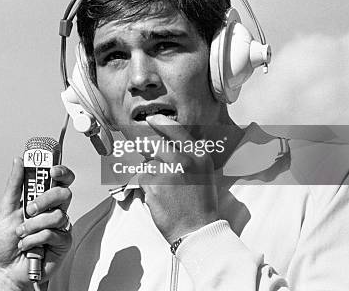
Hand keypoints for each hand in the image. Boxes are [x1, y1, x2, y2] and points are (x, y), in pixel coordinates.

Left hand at [0, 156, 74, 290]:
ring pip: (57, 215)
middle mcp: (53, 210)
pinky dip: (35, 239)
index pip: (59, 179)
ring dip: (33, 225)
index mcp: (42, 198)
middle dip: (45, 199)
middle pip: (64, 193)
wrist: (5, 268)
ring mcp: (60, 226)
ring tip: (22, 233)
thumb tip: (18, 161)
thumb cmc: (6, 240)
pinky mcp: (63, 242)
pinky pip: (54, 234)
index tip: (52, 170)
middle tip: (30, 209)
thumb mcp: (5, 208)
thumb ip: (14, 184)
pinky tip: (28, 245)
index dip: (61, 172)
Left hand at [139, 115, 218, 244]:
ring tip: (165, 188)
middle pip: (155, 144)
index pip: (176, 130)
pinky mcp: (154, 185)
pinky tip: (160, 196)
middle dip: (147, 149)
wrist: (196, 229)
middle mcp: (184, 160)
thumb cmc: (200, 203)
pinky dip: (147, 186)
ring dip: (151, 173)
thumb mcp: (205, 173)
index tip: (151, 119)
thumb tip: (177, 139)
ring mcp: (168, 172)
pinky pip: (143, 178)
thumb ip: (192, 154)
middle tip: (146, 153)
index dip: (161, 123)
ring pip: (148, 163)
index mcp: (199, 156)